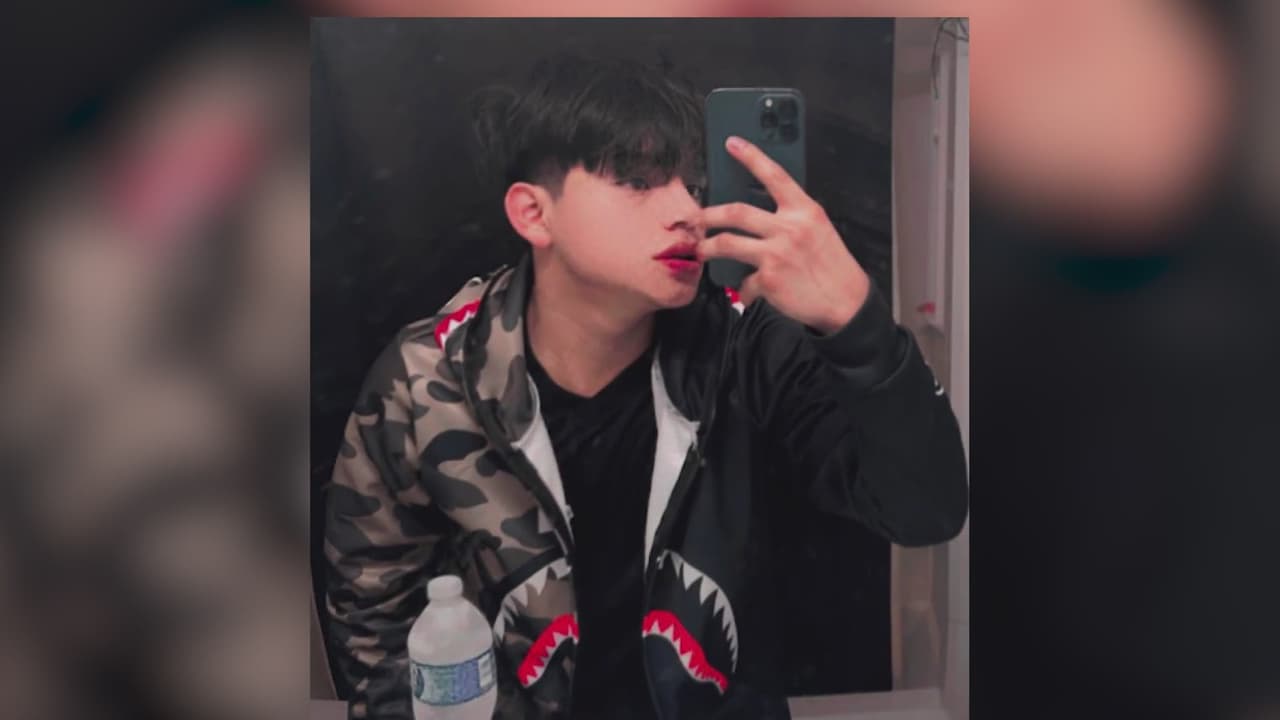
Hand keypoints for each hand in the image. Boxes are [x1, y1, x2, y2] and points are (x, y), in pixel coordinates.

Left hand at [697, 136, 869, 334]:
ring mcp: (777, 253)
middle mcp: (789, 228)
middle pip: (737, 212)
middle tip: (699, 218)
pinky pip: (744, 282)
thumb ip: (793, 218)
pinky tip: (747, 292)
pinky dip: (743, 289)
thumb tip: (761, 217)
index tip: (732, 143)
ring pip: (727, 243)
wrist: (846, 301)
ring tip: (702, 250)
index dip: (751, 156)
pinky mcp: (769, 279)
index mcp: (805, 211)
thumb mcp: (819, 230)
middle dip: (710, 215)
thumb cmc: (832, 266)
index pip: (774, 175)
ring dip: (708, 247)